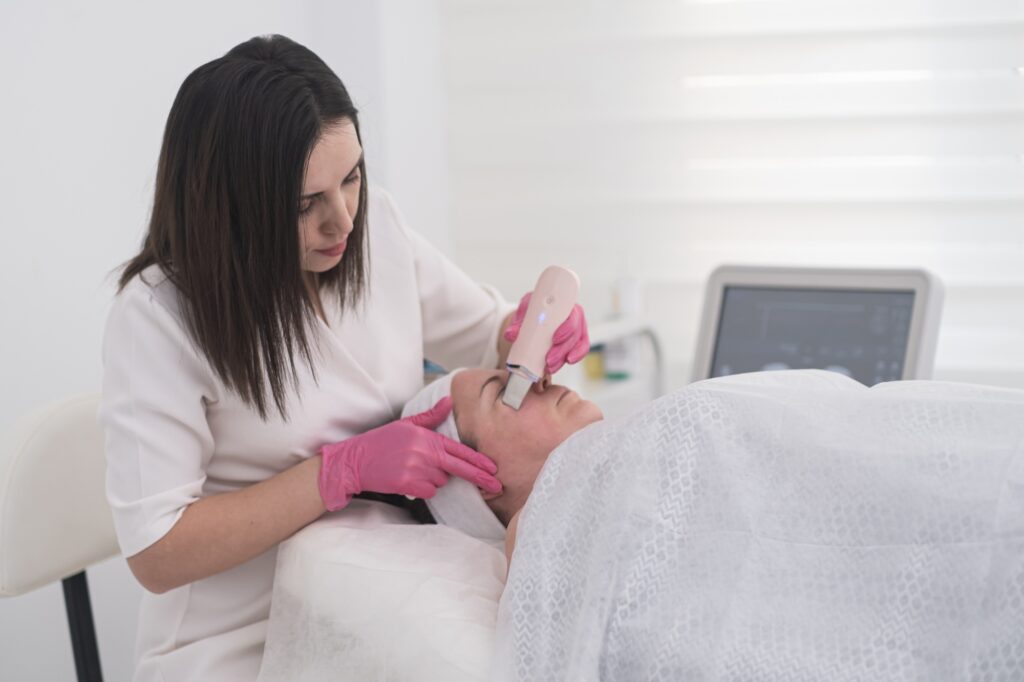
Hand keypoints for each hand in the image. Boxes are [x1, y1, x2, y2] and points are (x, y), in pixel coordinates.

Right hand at [317, 397, 501, 510]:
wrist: (355, 460)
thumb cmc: (381, 442)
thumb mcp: (406, 424)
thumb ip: (431, 416)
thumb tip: (449, 401)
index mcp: (427, 437)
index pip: (459, 450)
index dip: (479, 460)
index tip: (494, 468)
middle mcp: (424, 452)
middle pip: (459, 468)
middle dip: (480, 477)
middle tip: (497, 486)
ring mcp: (416, 468)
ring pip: (441, 482)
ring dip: (434, 480)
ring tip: (413, 470)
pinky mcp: (407, 483)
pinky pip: (429, 492)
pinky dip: (423, 490)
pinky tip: (409, 481)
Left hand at [504, 292, 589, 374]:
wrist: (534, 315)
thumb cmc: (533, 310)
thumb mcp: (525, 311)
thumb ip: (518, 322)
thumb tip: (510, 335)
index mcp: (564, 305)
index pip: (571, 316)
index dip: (566, 329)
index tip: (555, 339)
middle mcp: (575, 316)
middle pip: (575, 334)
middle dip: (562, 350)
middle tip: (548, 360)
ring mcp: (578, 329)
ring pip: (577, 345)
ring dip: (563, 358)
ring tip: (550, 367)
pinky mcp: (578, 340)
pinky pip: (581, 350)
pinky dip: (575, 357)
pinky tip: (565, 363)